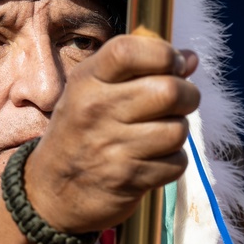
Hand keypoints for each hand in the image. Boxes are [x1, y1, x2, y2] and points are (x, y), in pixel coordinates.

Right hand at [26, 34, 199, 233]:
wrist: (53, 192)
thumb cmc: (81, 133)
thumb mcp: (92, 91)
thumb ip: (139, 69)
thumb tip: (190, 59)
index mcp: (86, 81)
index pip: (128, 51)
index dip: (163, 53)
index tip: (173, 64)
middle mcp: (95, 110)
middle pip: (169, 91)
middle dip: (188, 95)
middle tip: (180, 101)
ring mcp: (110, 147)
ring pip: (178, 130)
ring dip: (178, 131)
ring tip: (161, 133)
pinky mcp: (127, 179)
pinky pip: (176, 163)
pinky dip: (172, 162)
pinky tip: (153, 159)